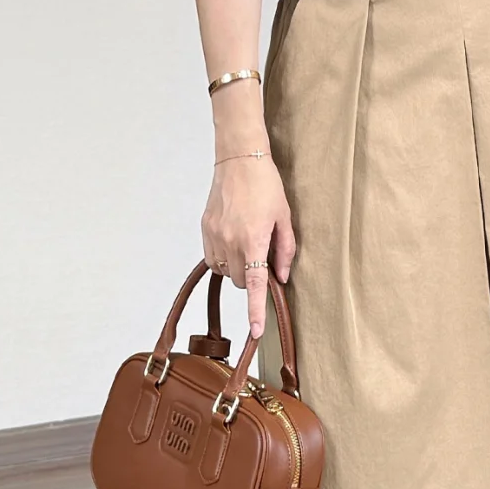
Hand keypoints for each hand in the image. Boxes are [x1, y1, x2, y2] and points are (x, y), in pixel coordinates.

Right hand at [202, 156, 295, 341]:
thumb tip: (281, 278)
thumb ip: (284, 251)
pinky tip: (232, 242)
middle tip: (261, 256)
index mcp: (253, 240)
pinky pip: (213, 259)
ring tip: (246, 243)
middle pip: (241, 281)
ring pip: (226, 272)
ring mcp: (215, 236)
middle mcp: (230, 241)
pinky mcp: (205, 229)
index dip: (256, 310)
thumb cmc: (265, 184)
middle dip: (252, 277)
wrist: (239, 158)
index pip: (254, 285)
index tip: (255, 330)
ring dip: (237, 268)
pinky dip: (223, 259)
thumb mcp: (284, 218)